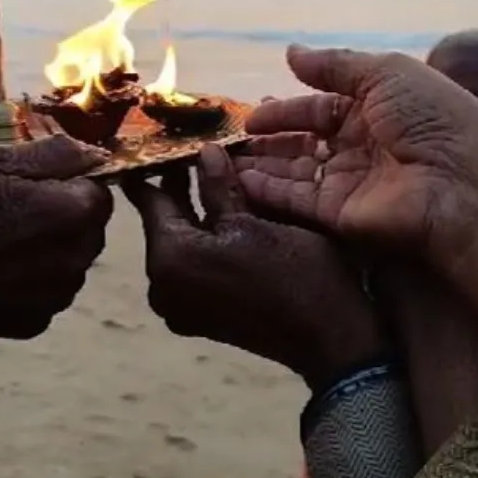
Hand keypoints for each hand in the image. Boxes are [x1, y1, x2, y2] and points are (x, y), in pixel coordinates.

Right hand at [0, 135, 113, 338]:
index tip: (26, 184)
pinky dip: (28, 281)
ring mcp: (57, 296)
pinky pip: (45, 292)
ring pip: (68, 261)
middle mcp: (77, 258)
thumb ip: (55, 153)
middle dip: (59, 215)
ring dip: (46, 249)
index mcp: (74, 212)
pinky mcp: (34, 323)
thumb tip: (94, 152)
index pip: (97, 188)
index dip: (64, 181)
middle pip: (86, 227)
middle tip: (6, 211)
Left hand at [123, 145, 389, 390]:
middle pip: (164, 223)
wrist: (329, 339)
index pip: (148, 198)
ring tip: (214, 175)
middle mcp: (161, 285)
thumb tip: (203, 151)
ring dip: (194, 213)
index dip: (156, 165)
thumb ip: (219, 186)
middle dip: (179, 187)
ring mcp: (179, 305)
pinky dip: (204, 241)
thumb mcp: (255, 220)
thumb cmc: (295, 272)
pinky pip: (192, 266)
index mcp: (168, 258)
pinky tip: (226, 216)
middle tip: (194, 148)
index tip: (160, 138)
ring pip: (180, 244)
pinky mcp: (198, 316)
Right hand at [232, 44, 477, 252]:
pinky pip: (296, 201)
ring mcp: (351, 183)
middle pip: (305, 144)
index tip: (251, 115)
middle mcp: (362, 147)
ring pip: (295, 173)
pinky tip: (236, 179)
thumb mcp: (386, 73)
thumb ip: (334, 65)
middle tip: (231, 139)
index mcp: (377, 110)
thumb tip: (290, 51)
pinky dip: (266, 191)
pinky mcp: (339, 216)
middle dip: (270, 141)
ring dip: (260, 166)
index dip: (287, 111)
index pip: (322, 109)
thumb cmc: (431, 116)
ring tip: (221, 159)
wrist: (460, 180)